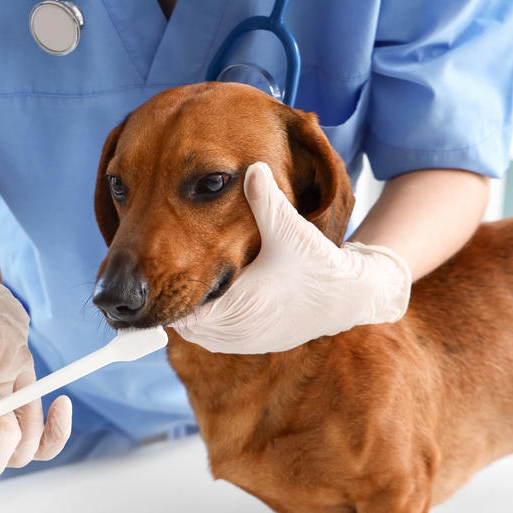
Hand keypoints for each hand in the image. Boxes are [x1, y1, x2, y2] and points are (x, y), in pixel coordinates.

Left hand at [174, 163, 411, 353]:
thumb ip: (266, 201)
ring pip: (198, 333)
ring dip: (193, 310)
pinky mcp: (253, 345)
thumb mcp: (290, 231)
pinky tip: (211, 296)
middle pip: (186, 322)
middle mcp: (239, 332)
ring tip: (187, 281)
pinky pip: (215, 338)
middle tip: (168, 270)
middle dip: (180, 298)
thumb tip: (252, 167)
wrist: (348, 297)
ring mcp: (245, 342)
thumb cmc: (318, 265)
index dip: (172, 289)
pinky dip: (208, 320)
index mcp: (240, 307)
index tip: (164, 268)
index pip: (185, 309)